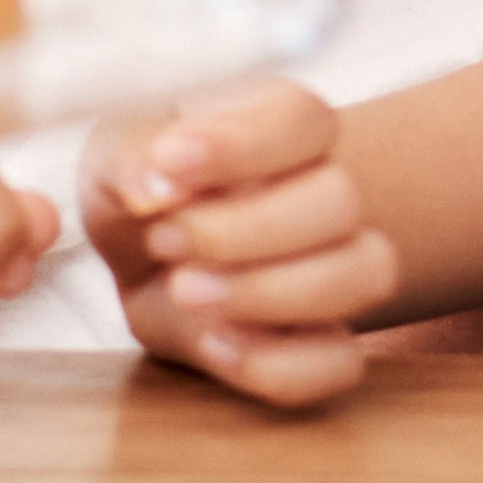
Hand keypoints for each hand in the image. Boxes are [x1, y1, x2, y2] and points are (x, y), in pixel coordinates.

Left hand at [81, 77, 393, 409]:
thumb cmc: (143, 184)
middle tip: (163, 240)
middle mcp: (324, 191)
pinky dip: (276, 363)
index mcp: (283, 125)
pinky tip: (214, 343)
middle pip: (342, 199)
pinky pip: (340, 363)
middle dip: (244, 231)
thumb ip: (132, 155)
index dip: (242, 146)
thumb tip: (156, 186)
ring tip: (185, 291)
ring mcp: (336, 269)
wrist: (147, 254)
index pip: (306, 118)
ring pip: (366, 274)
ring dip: (267, 292)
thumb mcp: (116, 151)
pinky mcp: (322, 344)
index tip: (168, 164)